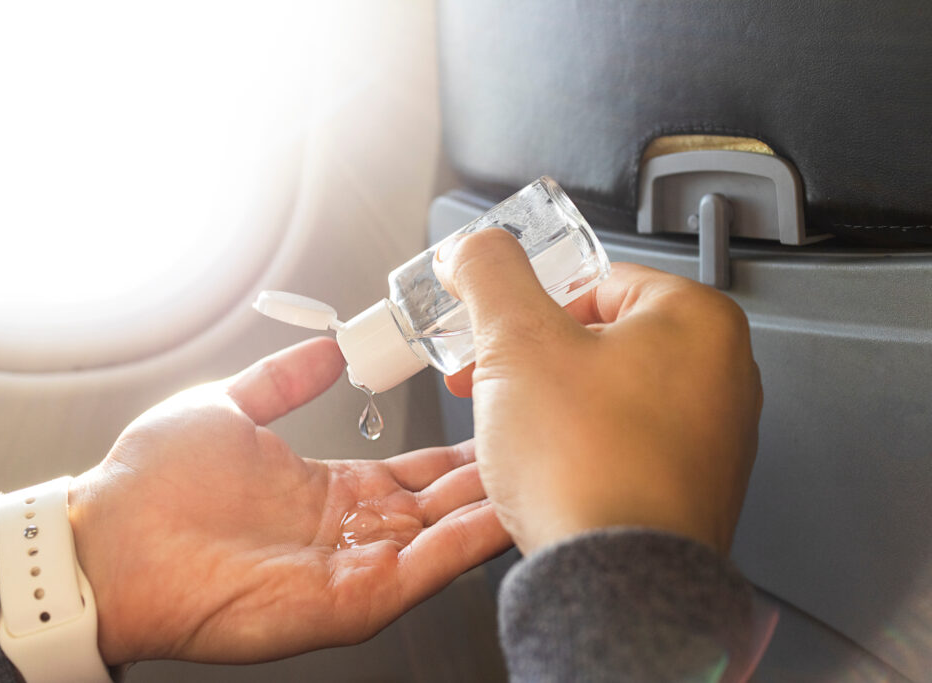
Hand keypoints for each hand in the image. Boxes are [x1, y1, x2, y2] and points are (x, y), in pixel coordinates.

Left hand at [67, 337, 508, 664]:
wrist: (108, 541)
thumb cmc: (151, 482)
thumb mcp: (226, 407)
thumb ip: (281, 382)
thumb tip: (324, 351)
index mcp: (328, 488)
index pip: (414, 471)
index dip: (457, 450)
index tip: (497, 420)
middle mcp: (349, 530)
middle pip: (441, 504)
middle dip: (490, 475)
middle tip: (541, 442)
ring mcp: (354, 567)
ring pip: (444, 536)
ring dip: (492, 505)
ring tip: (542, 473)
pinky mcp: (350, 601)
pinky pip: (423, 571)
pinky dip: (469, 545)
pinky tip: (507, 514)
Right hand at [433, 229, 761, 556]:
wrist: (615, 585)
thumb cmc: (588, 469)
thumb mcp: (516, 343)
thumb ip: (491, 274)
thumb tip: (477, 246)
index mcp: (699, 321)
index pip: (594, 281)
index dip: (525, 307)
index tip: (490, 330)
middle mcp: (722, 375)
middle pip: (599, 339)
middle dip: (530, 359)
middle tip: (488, 381)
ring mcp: (712, 437)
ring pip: (608, 394)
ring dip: (549, 404)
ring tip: (513, 430)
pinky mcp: (691, 486)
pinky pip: (624, 445)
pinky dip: (580, 448)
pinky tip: (548, 470)